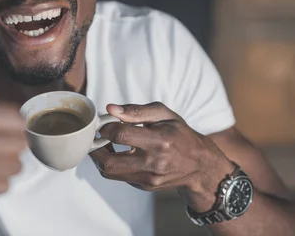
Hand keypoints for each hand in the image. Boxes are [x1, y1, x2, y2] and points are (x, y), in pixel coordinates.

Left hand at [90, 102, 234, 210]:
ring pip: (109, 172)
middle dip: (95, 148)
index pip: (120, 135)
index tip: (104, 122)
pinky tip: (118, 153)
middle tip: (96, 136)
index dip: (105, 126)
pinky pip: (119, 177)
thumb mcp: (164, 115)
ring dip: (100, 158)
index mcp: (160, 140)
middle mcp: (153, 163)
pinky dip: (112, 164)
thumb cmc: (180, 135)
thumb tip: (111, 109)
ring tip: (104, 144)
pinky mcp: (144, 186)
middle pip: (109, 161)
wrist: (199, 165)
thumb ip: (136, 110)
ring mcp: (148, 178)